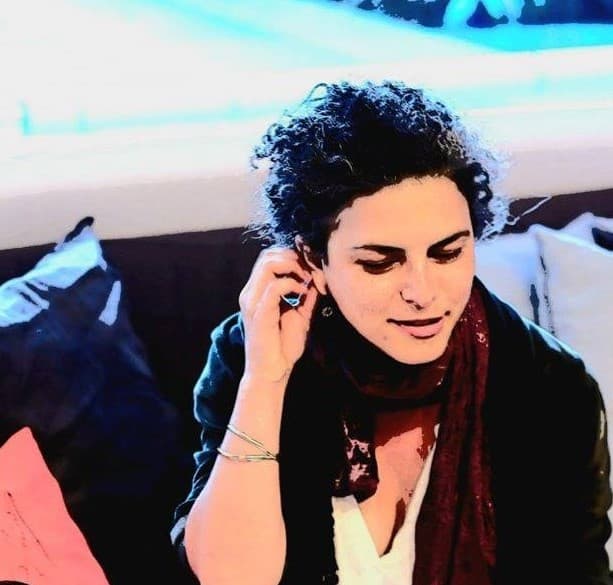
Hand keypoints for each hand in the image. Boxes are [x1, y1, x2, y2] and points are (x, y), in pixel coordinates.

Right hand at [238, 247, 318, 384]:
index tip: (311, 268)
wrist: (272, 372)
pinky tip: (302, 294)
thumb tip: (317, 278)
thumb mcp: (300, 315)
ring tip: (306, 280)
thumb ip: (305, 296)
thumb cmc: (283, 347)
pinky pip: (275, 286)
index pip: (269, 257)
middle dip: (293, 258)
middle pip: (268, 255)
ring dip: (293, 267)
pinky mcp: (259, 312)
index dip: (291, 256)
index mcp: (257, 291)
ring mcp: (252, 301)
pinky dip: (293, 285)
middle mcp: (251, 292)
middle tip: (310, 272)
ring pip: (269, 264)